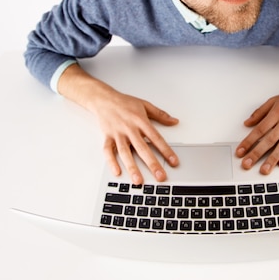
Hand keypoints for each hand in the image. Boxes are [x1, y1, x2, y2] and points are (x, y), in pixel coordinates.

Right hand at [57, 63, 178, 182]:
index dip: (166, 150)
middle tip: (160, 176)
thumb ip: (161, 114)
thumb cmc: (125, 102)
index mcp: (140, 121)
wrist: (104, 99)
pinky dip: (111, 162)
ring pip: (125, 153)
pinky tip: (117, 172)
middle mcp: (129, 128)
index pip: (156, 138)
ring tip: (139, 180)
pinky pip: (108, 151)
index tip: (174, 161)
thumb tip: (174, 121)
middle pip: (142, 148)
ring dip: (132, 167)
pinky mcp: (107, 137)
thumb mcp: (145, 104)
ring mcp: (117, 134)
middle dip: (152, 164)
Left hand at [235, 86, 278, 174]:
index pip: (259, 130)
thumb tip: (247, 123)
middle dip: (257, 153)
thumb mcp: (273, 101)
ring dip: (272, 159)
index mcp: (276, 113)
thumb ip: (259, 112)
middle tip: (247, 164)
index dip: (248, 141)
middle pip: (269, 140)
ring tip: (265, 169)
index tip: (241, 151)